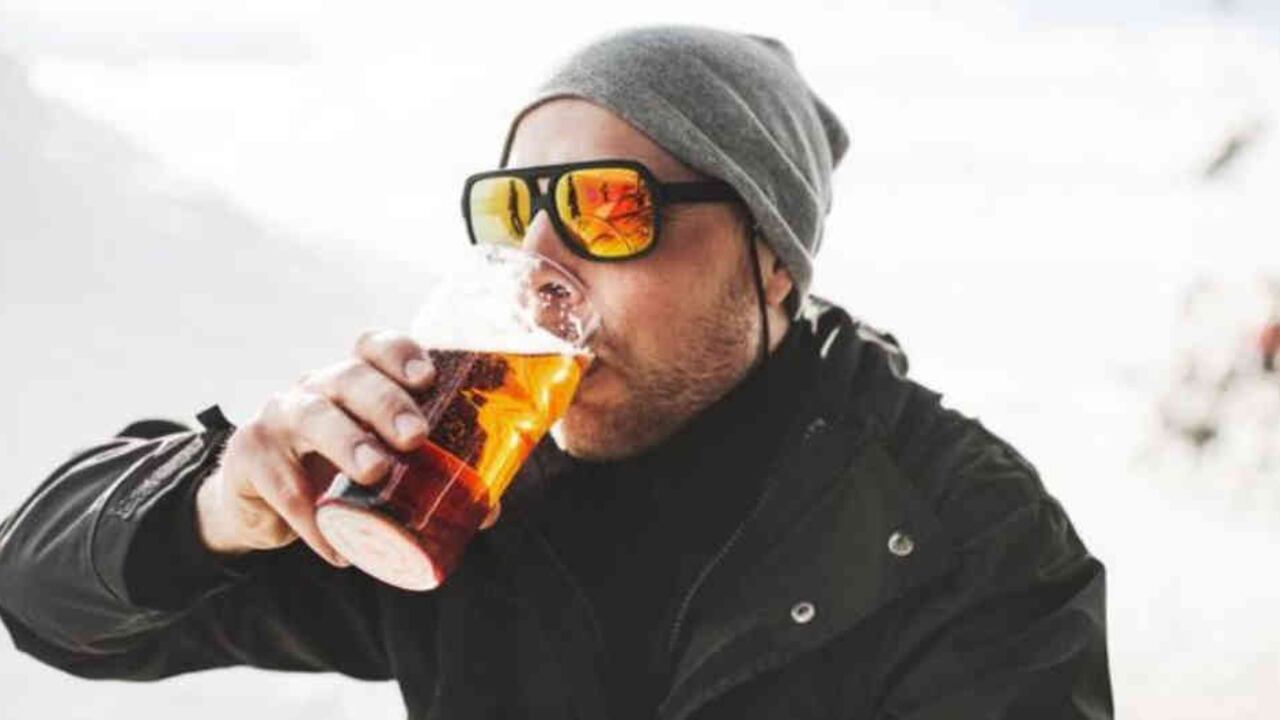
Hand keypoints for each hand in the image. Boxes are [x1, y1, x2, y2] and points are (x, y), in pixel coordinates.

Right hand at [195, 330, 500, 566]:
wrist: (262, 502)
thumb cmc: (334, 472)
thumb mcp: (376, 466)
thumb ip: (429, 480)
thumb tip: (488, 510)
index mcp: (354, 381)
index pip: (373, 347)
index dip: (399, 354)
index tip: (428, 377)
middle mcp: (316, 388)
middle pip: (350, 377)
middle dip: (386, 402)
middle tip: (416, 437)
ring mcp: (279, 417)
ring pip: (312, 416)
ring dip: (346, 441)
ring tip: (375, 471)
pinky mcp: (250, 456)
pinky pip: (281, 485)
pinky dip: (309, 518)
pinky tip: (335, 546)